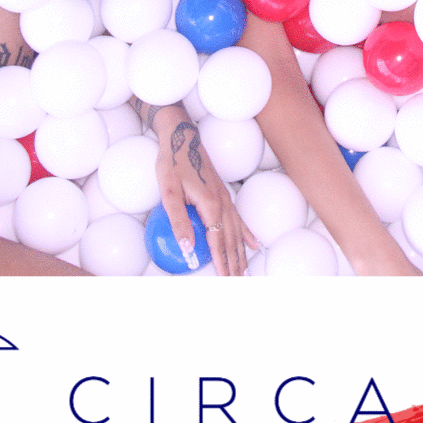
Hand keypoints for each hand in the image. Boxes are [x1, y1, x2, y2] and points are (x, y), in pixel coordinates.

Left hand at [145, 103, 257, 275]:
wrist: (183, 138)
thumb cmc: (172, 164)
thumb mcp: (169, 192)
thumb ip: (178, 221)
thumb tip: (187, 248)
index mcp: (210, 205)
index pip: (217, 241)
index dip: (221, 262)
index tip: (224, 281)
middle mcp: (222, 203)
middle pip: (230, 240)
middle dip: (234, 263)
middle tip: (237, 284)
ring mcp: (225, 198)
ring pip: (236, 232)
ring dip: (241, 253)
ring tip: (245, 271)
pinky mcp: (223, 194)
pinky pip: (238, 219)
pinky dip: (246, 234)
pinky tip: (253, 244)